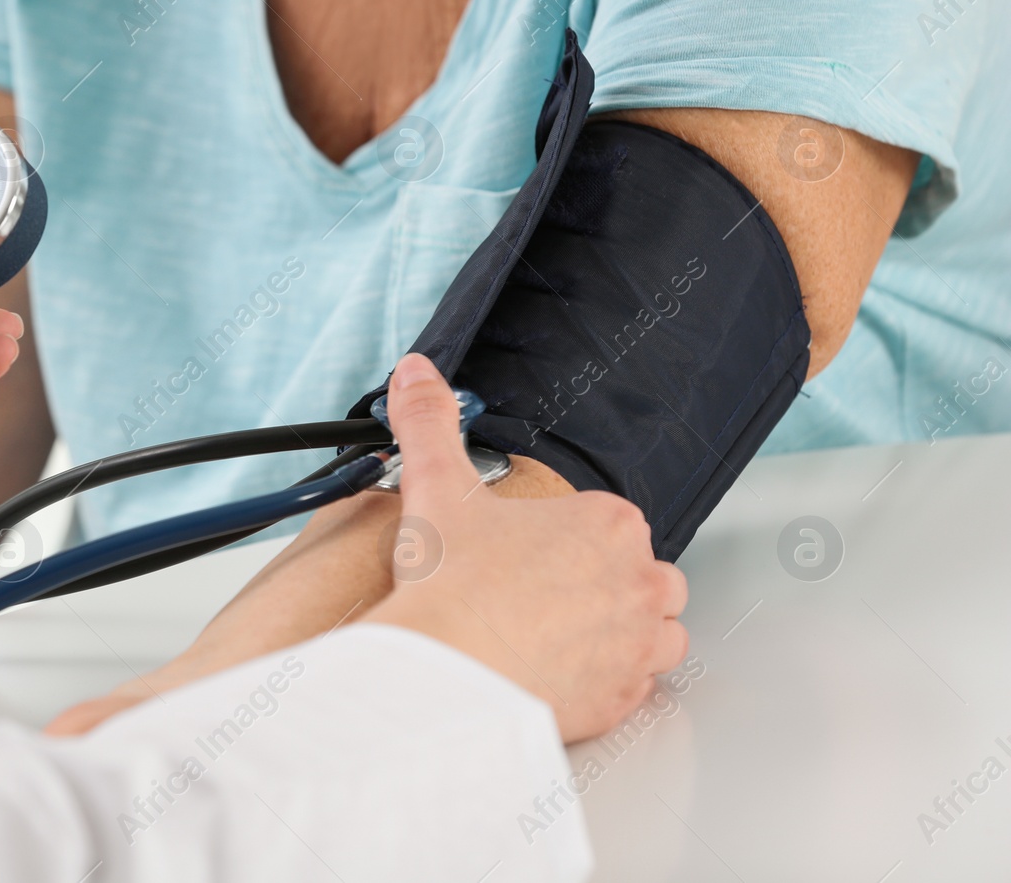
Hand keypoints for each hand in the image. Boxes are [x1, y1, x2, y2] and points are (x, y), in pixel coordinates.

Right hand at [362, 353, 688, 741]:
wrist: (445, 671)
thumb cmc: (452, 586)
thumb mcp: (437, 486)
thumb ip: (430, 421)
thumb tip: (417, 374)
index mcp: (609, 524)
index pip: (615, 525)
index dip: (573, 539)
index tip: (534, 553)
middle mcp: (639, 583)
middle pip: (648, 578)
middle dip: (609, 586)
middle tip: (546, 595)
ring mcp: (637, 646)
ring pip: (658, 635)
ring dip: (624, 635)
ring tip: (564, 636)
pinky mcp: (622, 701)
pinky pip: (635, 689)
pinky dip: (607, 684)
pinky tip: (561, 675)